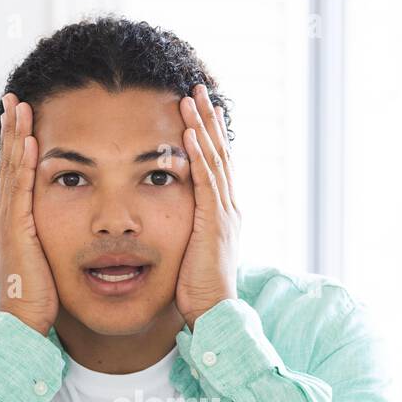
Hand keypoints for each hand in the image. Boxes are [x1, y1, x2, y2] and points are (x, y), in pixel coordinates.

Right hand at [0, 92, 59, 336]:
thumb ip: (50, 240)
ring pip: (11, 169)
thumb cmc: (39, 297)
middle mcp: (5, 216)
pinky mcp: (16, 231)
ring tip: (20, 105)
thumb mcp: (46, 259)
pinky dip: (23, 164)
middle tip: (15, 97)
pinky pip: (21, 191)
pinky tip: (29, 142)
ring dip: (16, 135)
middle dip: (12, 128)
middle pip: (9, 162)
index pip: (15, 173)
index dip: (18, 143)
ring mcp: (7, 222)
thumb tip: (65, 230)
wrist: (23, 322)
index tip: (23, 116)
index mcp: (13, 221)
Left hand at [174, 83, 240, 329]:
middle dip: (208, 120)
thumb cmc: (198, 291)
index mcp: (223, 214)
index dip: (210, 137)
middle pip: (219, 153)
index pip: (217, 166)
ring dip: (201, 126)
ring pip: (213, 159)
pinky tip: (188, 131)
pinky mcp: (213, 222)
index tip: (202, 111)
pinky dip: (198, 153)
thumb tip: (173, 225)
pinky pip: (205, 180)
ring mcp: (223, 213)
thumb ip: (186, 233)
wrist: (213, 312)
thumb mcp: (191, 254)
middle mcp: (228, 208)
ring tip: (191, 97)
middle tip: (199, 89)